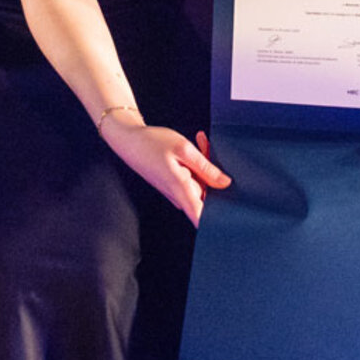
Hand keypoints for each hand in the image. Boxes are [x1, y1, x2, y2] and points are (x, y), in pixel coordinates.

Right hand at [99, 115, 230, 224]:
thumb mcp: (184, 149)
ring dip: (204, 165)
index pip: (201, 218)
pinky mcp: (173, 185)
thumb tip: (225, 183)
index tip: (231, 214)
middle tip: (207, 148)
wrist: (128, 140)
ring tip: (198, 142)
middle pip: (207, 194)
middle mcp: (178, 196)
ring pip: (201, 183)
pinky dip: (195, 164)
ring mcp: (175, 191)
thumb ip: (206, 168)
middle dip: (213, 172)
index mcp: (181, 189)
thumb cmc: (152, 142)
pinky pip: (192, 179)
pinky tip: (192, 147)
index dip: (217, 220)